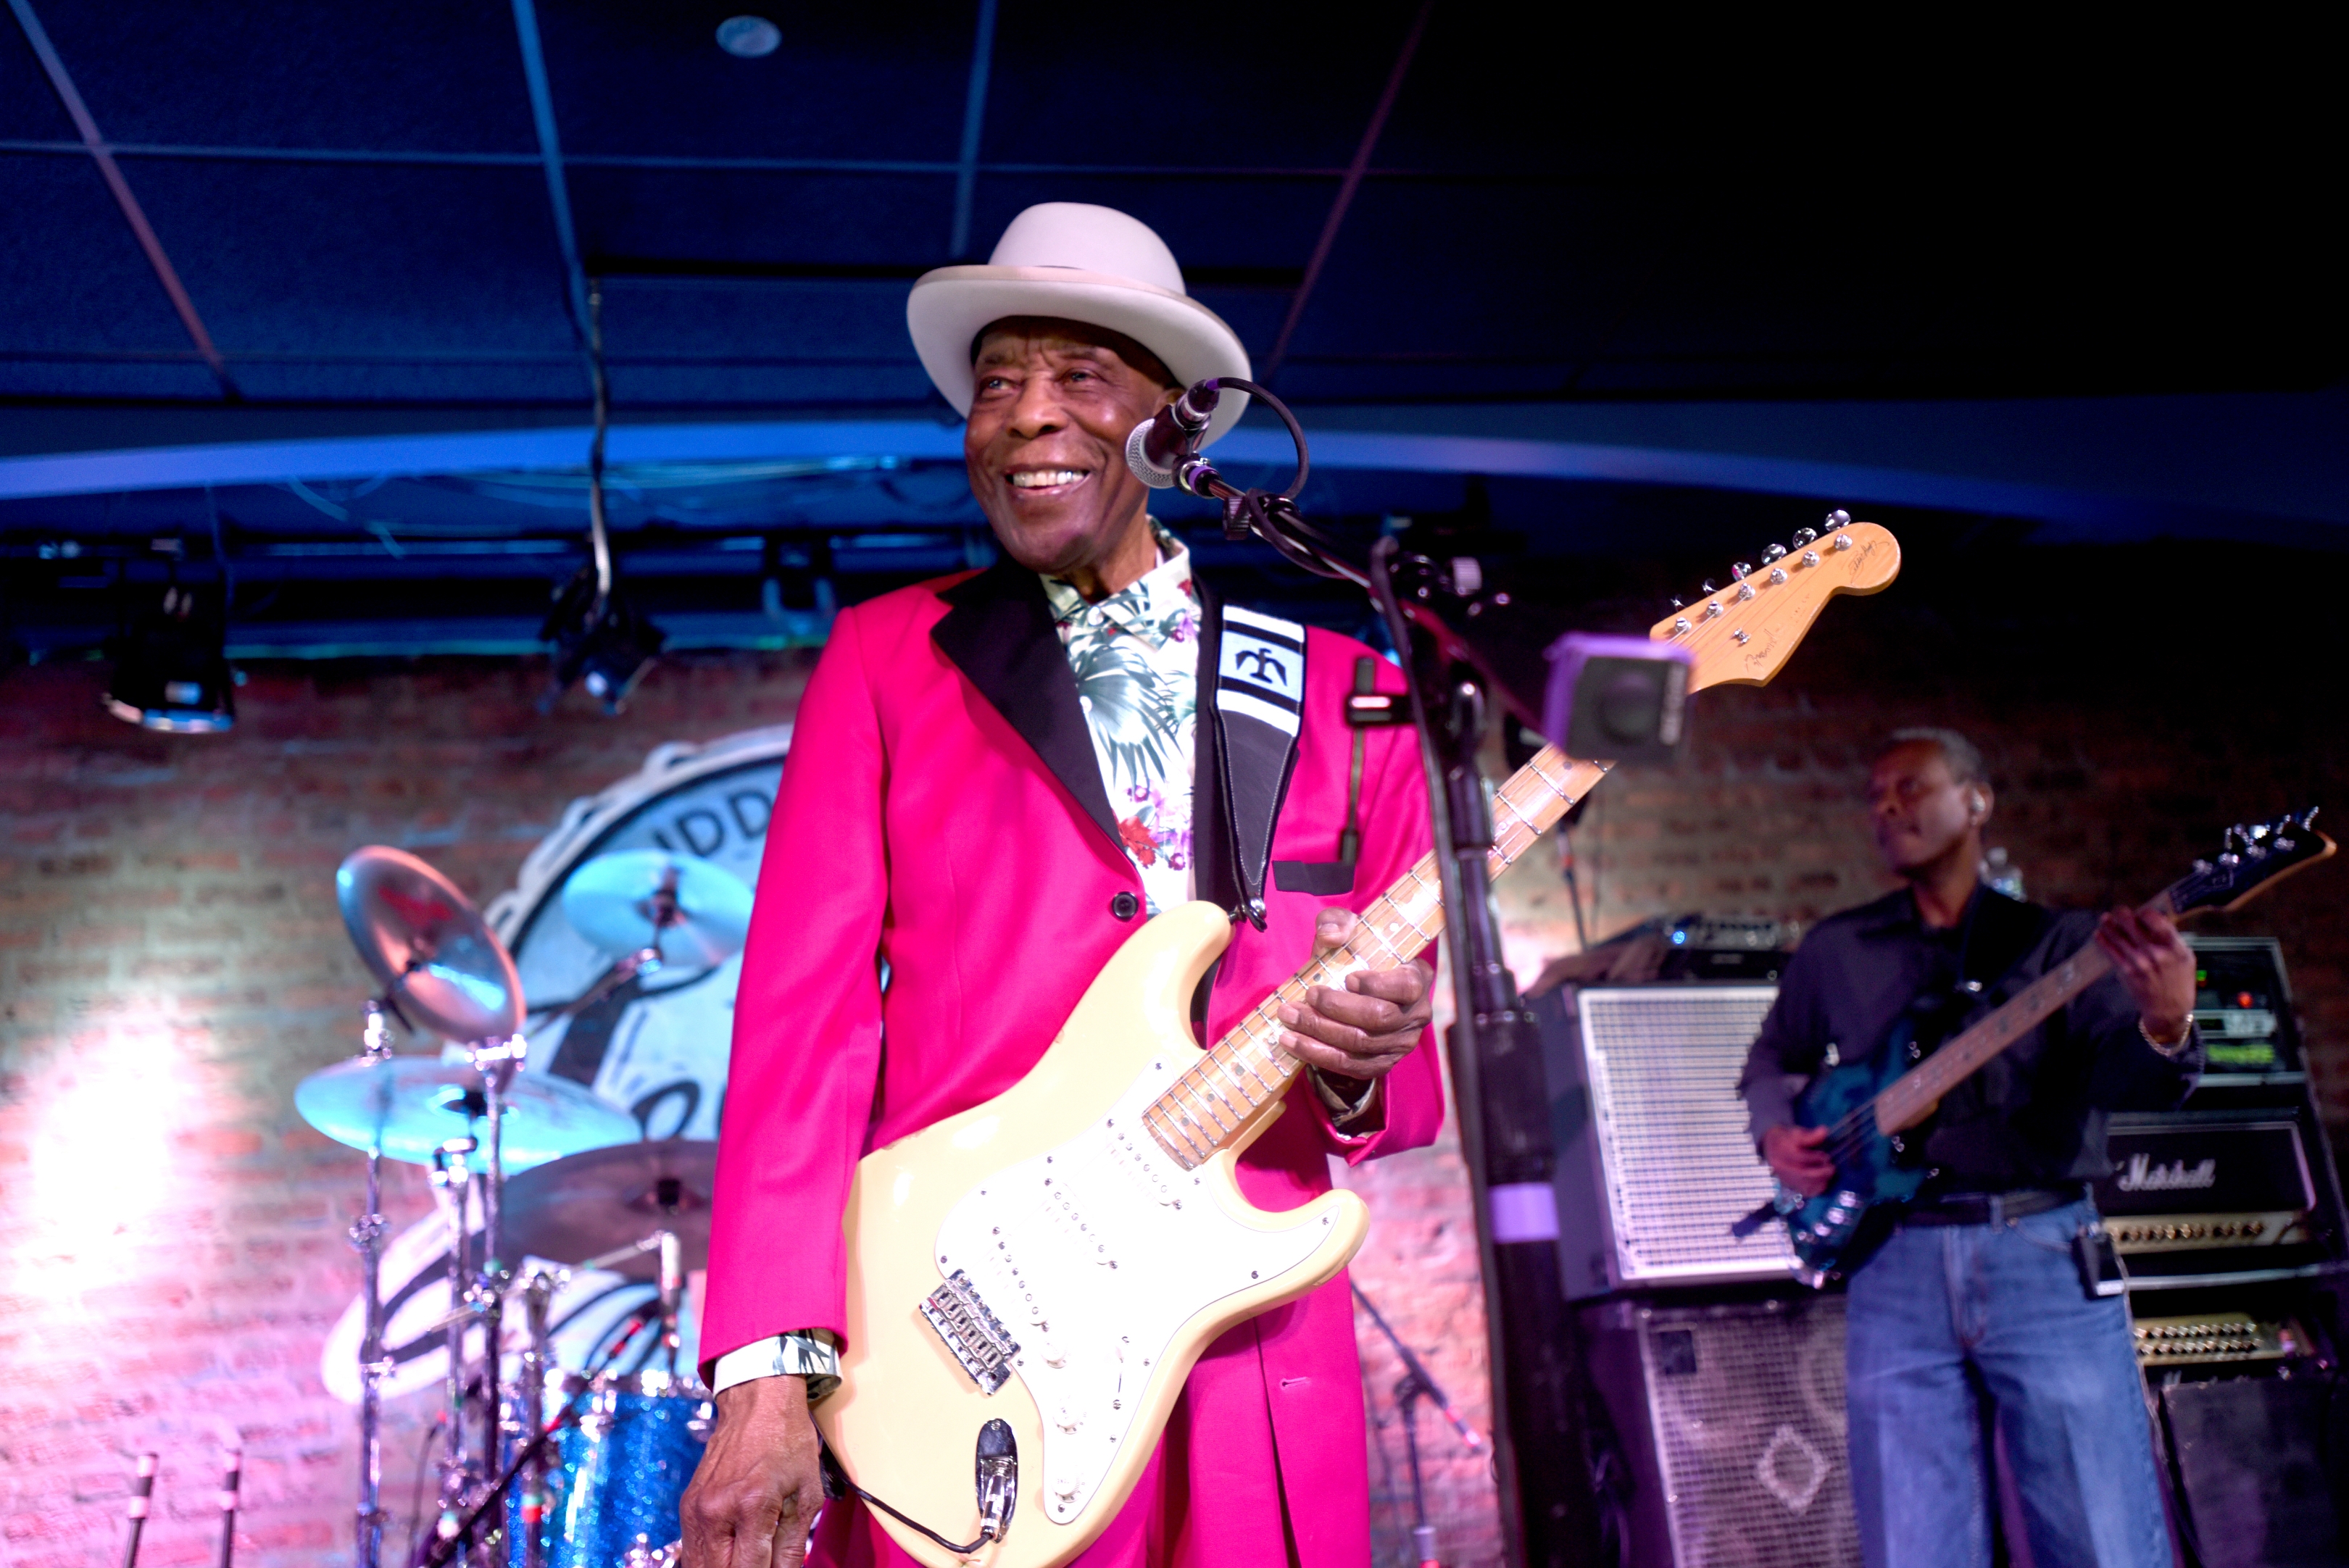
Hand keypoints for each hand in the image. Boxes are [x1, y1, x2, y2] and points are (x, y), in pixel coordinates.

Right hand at [681, 1375, 824, 1567]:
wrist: (757, 1404)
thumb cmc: (789, 1444)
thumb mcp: (807, 1495)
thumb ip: (793, 1546)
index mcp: (752, 1505)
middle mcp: (716, 1510)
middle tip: (760, 1565)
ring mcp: (695, 1509)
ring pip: (699, 1567)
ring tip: (748, 1560)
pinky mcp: (687, 1507)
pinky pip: (692, 1551)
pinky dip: (711, 1562)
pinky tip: (731, 1557)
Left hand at [1274, 908, 1434, 1083]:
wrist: (1352, 994)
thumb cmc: (1353, 959)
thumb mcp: (1348, 933)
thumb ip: (1338, 922)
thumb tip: (1332, 935)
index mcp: (1417, 979)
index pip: (1407, 987)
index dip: (1377, 985)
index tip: (1348, 977)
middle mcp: (1416, 1014)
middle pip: (1378, 1018)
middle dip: (1336, 1008)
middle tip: (1307, 995)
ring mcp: (1401, 1044)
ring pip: (1360, 1044)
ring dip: (1319, 1031)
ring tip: (1289, 1017)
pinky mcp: (1381, 1064)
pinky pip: (1350, 1066)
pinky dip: (1318, 1054)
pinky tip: (1292, 1042)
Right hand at [1764, 1124, 1834, 1196]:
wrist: (1772, 1147)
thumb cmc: (1787, 1139)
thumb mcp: (1796, 1132)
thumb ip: (1810, 1135)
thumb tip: (1824, 1131)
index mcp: (1781, 1151)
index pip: (1798, 1157)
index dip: (1814, 1158)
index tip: (1826, 1156)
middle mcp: (1780, 1166)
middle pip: (1801, 1174)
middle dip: (1819, 1172)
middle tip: (1831, 1168)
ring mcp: (1784, 1178)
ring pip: (1804, 1184)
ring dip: (1820, 1181)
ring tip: (1828, 1173)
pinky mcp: (1790, 1185)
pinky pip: (1805, 1191)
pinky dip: (1817, 1189)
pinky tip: (1824, 1182)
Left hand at [2094, 904, 2195, 1041]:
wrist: (2169, 1009)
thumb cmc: (2179, 980)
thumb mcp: (2185, 957)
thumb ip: (2171, 938)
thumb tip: (2153, 918)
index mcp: (2175, 948)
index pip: (2156, 920)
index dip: (2145, 912)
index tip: (2141, 912)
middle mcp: (2157, 954)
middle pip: (2132, 925)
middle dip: (2122, 915)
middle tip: (2118, 911)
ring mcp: (2140, 963)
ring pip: (2118, 937)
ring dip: (2108, 925)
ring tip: (2104, 919)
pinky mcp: (2126, 972)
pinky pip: (2110, 952)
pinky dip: (2103, 941)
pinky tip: (2098, 934)